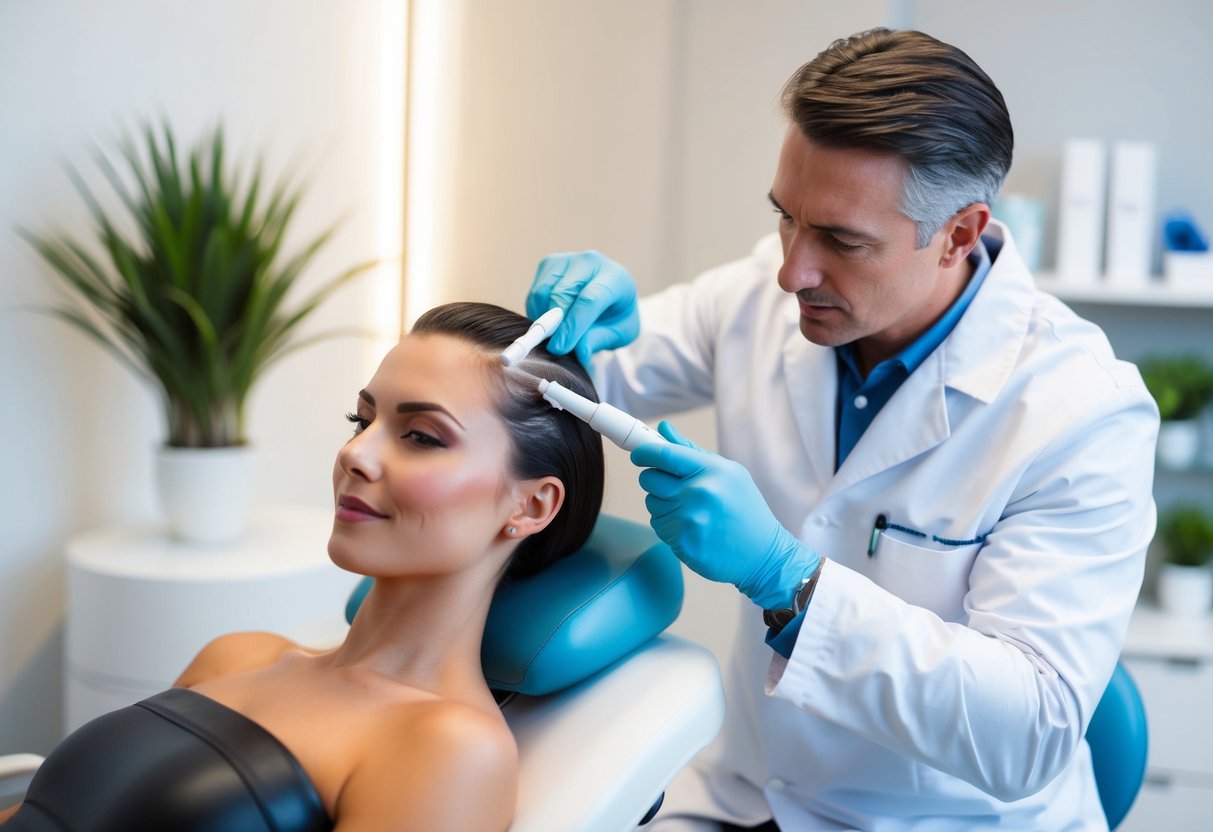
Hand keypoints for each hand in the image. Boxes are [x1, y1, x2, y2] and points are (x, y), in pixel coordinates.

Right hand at [527, 250, 638, 367]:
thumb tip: (580, 352)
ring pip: (543, 292)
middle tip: (552, 348)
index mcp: (615, 278)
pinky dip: (537, 312)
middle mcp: (591, 262)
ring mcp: (568, 260)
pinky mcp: (549, 263)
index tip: (559, 348)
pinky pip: (535, 293)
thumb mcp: (619, 334)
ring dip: (543, 319)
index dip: (572, 325)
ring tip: (556, 334)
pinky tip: (551, 321)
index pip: (590, 300)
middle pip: (563, 293)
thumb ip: (600, 340)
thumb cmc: (616, 316)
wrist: (610, 295)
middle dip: (554, 324)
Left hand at [631, 421, 819, 609]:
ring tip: (691, 511)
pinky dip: (669, 526)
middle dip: (655, 480)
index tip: (639, 454)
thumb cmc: (745, 510)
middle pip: (649, 479)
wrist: (763, 555)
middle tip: (675, 487)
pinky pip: (658, 526)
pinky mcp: (682, 542)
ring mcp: (690, 520)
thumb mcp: (728, 473)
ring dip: (663, 505)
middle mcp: (699, 493)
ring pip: (651, 503)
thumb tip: (662, 429)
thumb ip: (691, 451)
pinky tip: (692, 528)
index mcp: (713, 471)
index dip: (644, 452)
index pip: (664, 454)